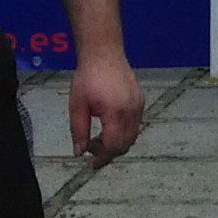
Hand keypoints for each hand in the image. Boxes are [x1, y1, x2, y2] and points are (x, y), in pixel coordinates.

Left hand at [70, 48, 145, 166]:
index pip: (113, 146)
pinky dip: (124, 132)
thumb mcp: (77, 105)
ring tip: (99, 137)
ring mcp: (139, 106)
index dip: (102, 158)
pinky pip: (135, 125)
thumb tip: (79, 153)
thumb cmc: (87, 78)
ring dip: (117, 143)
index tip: (91, 164)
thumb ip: (78, 131)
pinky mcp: (141, 101)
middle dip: (109, 152)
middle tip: (91, 148)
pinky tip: (109, 126)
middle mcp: (131, 111)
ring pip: (132, 136)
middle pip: (125, 144)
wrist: (104, 53)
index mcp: (115, 112)